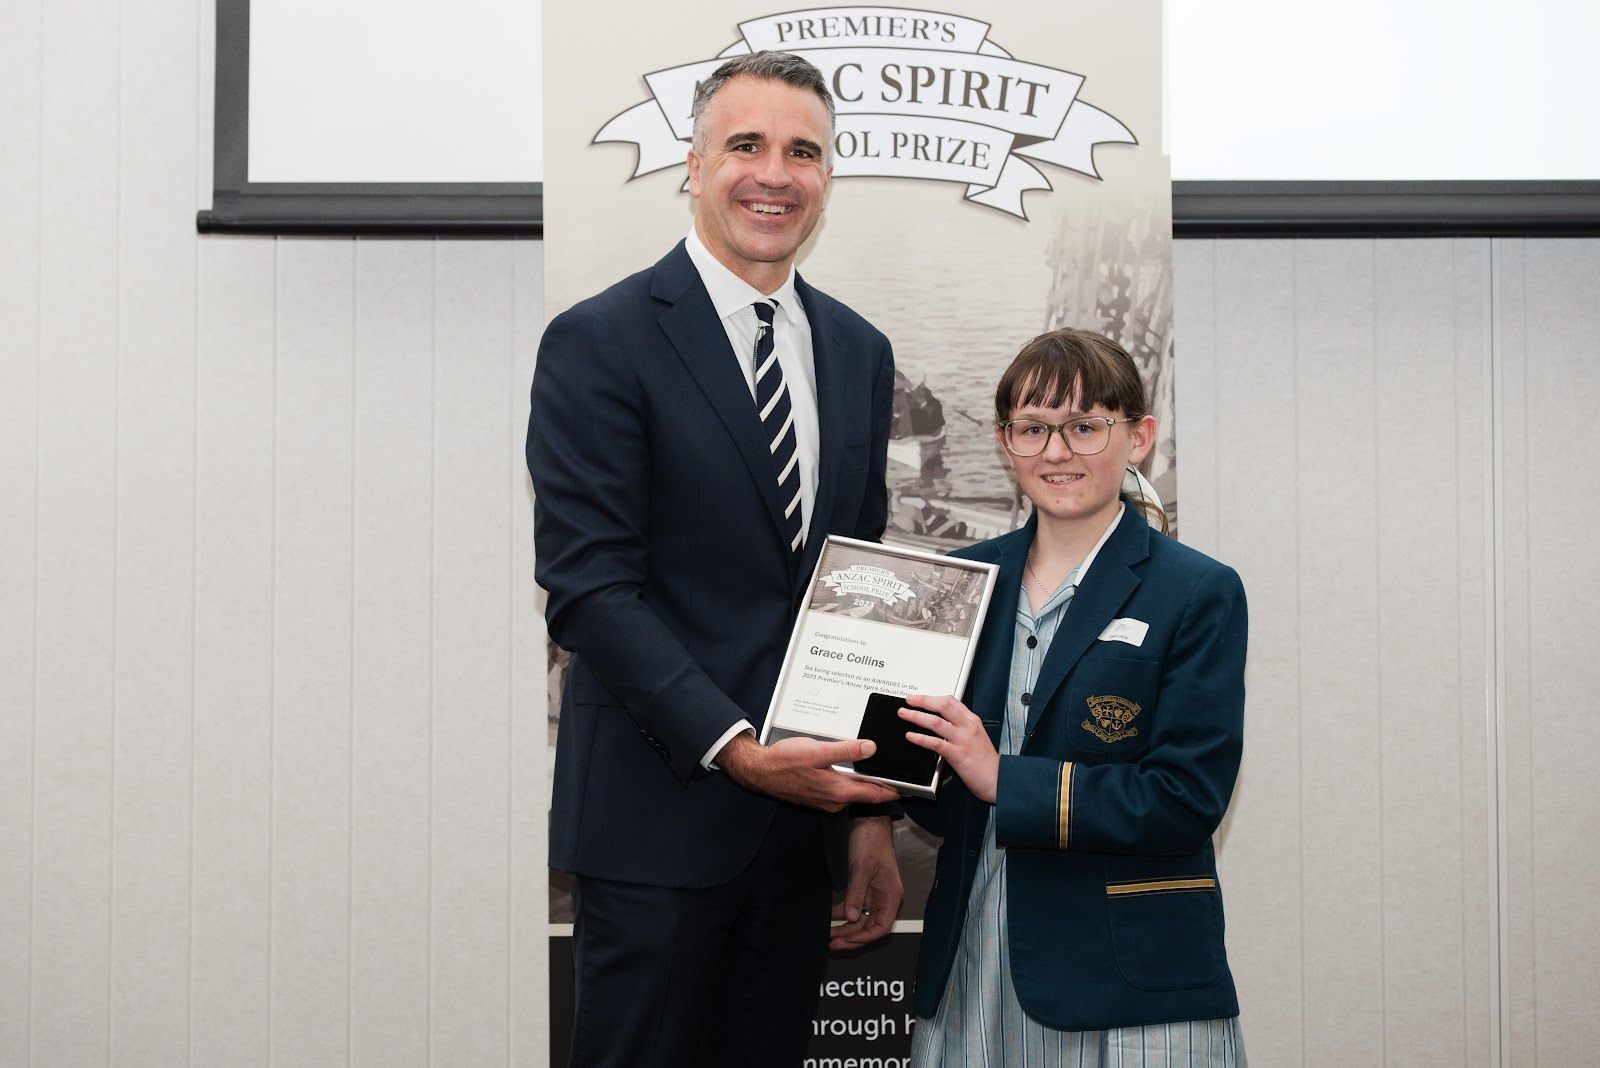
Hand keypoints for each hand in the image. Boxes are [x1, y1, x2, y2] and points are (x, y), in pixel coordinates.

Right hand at [717, 733, 898, 811]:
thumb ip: (846, 750)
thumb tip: (871, 748)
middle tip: (896, 771)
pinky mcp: (817, 796)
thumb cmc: (785, 761)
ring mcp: (825, 800)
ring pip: (853, 791)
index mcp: (838, 791)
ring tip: (875, 767)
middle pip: (866, 793)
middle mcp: (835, 800)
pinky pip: (840, 790)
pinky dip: (849, 781)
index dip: (894, 790)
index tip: (910, 786)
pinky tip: (848, 768)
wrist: (759, 771)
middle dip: (881, 783)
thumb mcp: (817, 750)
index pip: (875, 794)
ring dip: (864, 781)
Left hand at [830, 815, 901, 950]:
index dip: (864, 938)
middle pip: (869, 926)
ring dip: (845, 927)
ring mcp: (872, 892)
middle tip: (832, 943)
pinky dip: (841, 913)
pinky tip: (829, 918)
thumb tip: (851, 917)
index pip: (881, 927)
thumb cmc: (871, 840)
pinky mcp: (861, 885)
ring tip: (829, 935)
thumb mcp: (862, 868)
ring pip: (860, 918)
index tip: (847, 941)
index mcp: (891, 894)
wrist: (866, 820)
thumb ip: (857, 893)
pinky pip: (853, 906)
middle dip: (851, 936)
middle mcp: (883, 896)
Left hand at [900, 694, 998, 803]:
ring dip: (917, 716)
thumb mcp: (976, 737)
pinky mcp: (957, 754)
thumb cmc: (985, 761)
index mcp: (972, 721)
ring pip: (936, 722)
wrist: (997, 778)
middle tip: (908, 700)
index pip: (951, 701)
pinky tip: (911, 736)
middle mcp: (968, 727)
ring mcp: (963, 740)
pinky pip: (936, 743)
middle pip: (943, 706)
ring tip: (904, 714)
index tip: (919, 697)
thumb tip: (940, 722)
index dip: (932, 697)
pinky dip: (921, 738)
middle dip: (923, 701)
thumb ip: (960, 728)